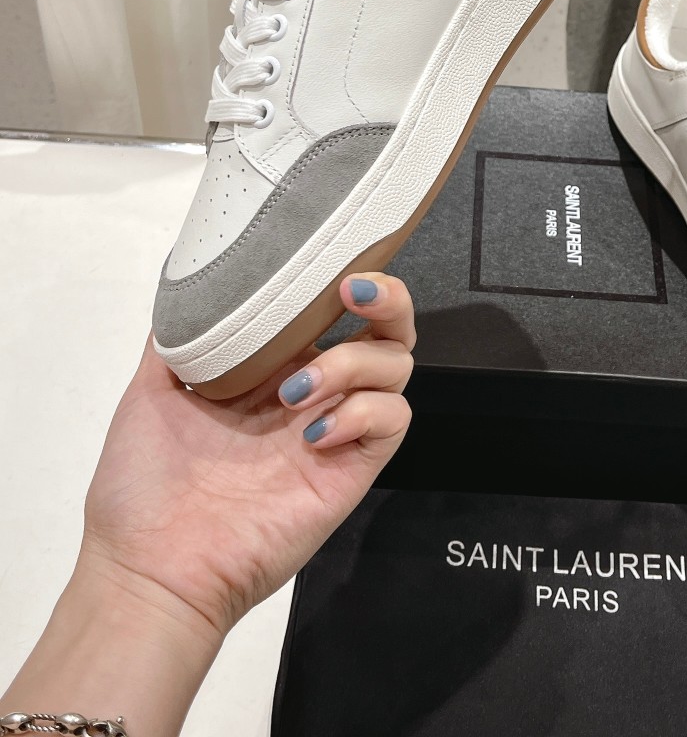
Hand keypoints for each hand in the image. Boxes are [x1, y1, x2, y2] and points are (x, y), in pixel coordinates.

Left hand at [81, 271, 413, 640]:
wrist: (150, 568)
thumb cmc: (142, 487)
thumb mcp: (152, 389)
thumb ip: (180, 335)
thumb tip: (190, 279)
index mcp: (274, 369)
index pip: (334, 312)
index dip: (346, 281)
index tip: (331, 265)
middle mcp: (314, 394)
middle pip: (388, 332)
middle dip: (387, 302)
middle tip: (351, 295)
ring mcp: (336, 432)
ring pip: (396, 368)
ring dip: (352, 362)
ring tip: (294, 392)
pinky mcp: (350, 471)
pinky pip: (392, 421)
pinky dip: (363, 412)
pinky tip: (313, 433)